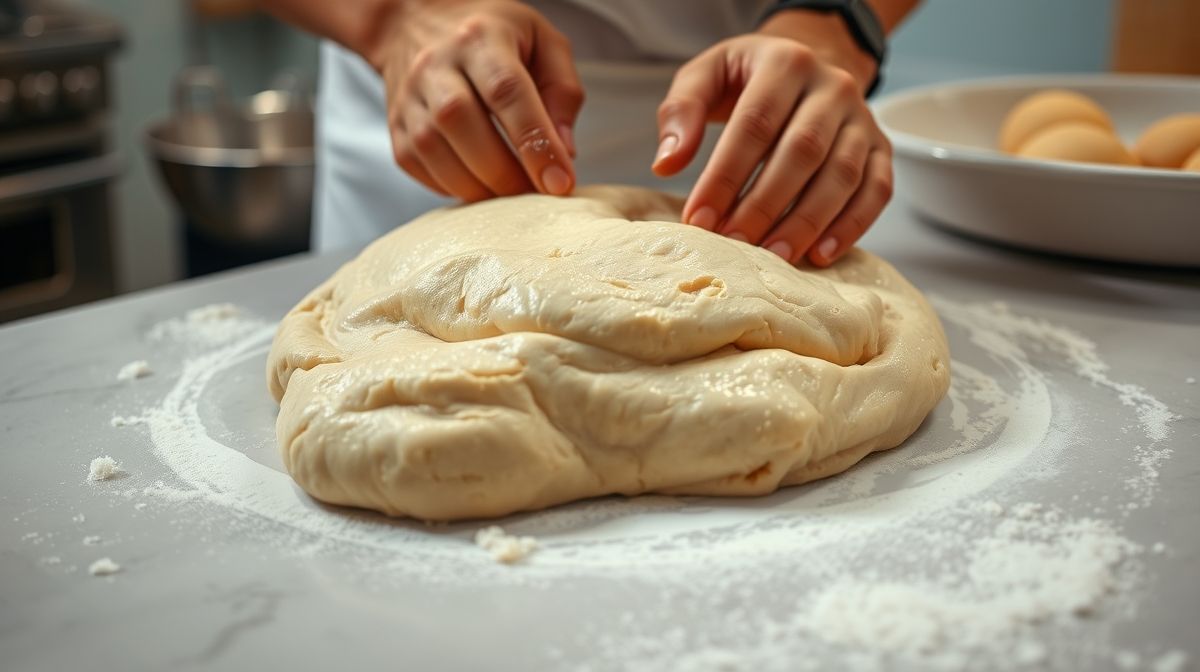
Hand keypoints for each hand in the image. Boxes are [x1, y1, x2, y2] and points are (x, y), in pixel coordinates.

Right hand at [367, 0, 582, 200]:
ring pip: (434, 149)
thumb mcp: (543, 42)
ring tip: (510, 194)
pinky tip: (479, 184)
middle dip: (504, 172)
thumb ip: (562, 92)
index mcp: (480, 37)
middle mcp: (436, 63)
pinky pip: (419, 165)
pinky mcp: (396, 125)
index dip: (535, 143)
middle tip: (535, 194)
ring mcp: (409, 95)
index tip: (559, 182)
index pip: (506, 92)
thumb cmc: (492, 35)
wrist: (417, 23)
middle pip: (462, 122)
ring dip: (478, 186)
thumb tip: (564, 151)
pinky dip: (452, 186)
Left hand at [653, 26, 891, 266]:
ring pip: (842, 174)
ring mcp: (862, 118)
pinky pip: (877, 190)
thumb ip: (681, 111)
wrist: (805, 63)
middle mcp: (832, 86)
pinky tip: (820, 255)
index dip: (725, 176)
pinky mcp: (881, 147)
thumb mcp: (706, 75)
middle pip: (802, 151)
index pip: (755, 123)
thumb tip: (666, 164)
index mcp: (786, 62)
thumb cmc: (746, 79)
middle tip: (734, 243)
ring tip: (773, 258)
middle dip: (764, 204)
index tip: (699, 218)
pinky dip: (852, 226)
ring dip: (807, 221)